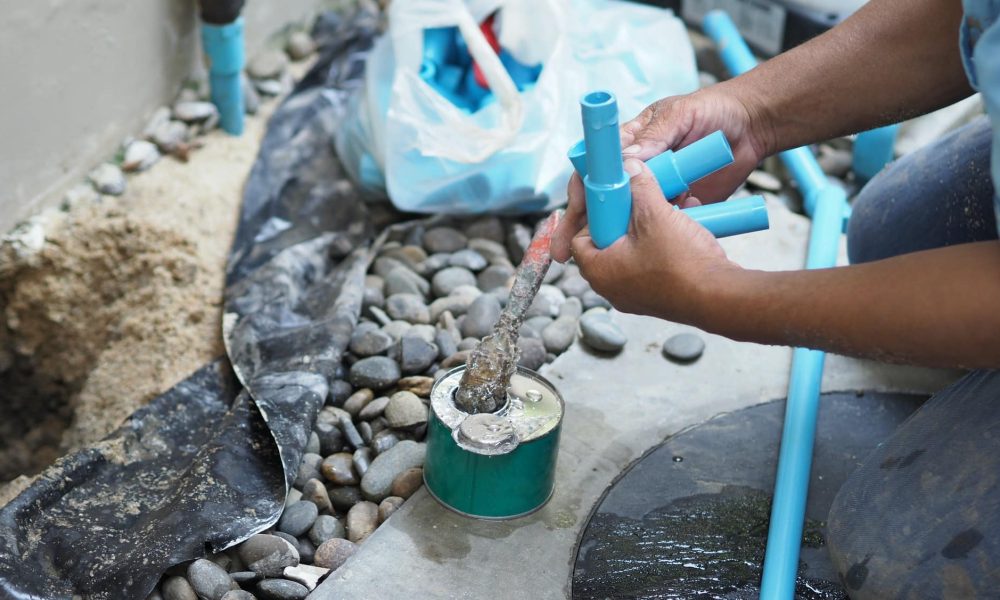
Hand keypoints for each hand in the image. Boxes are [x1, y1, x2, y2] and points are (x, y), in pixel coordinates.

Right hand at [551, 85, 770, 261]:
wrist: (754, 126)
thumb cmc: (714, 110)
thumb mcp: (679, 116)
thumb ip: (653, 137)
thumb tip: (624, 161)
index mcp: (629, 144)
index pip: (594, 169)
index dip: (581, 192)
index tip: (574, 212)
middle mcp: (637, 170)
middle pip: (601, 201)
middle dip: (582, 227)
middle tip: (567, 252)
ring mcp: (656, 190)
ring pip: (627, 218)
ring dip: (616, 237)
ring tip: (606, 261)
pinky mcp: (677, 206)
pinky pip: (661, 225)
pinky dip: (659, 235)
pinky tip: (660, 246)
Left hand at [567, 158, 740, 324]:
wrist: (719, 297)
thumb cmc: (681, 264)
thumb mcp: (655, 215)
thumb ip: (639, 187)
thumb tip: (630, 167)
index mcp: (599, 271)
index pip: (580, 237)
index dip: (595, 215)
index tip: (613, 200)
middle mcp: (612, 288)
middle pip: (609, 242)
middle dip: (628, 217)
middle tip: (643, 203)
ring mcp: (635, 295)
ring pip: (634, 252)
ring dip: (650, 229)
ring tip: (669, 210)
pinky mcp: (658, 297)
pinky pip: (652, 264)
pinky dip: (663, 245)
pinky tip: (683, 228)